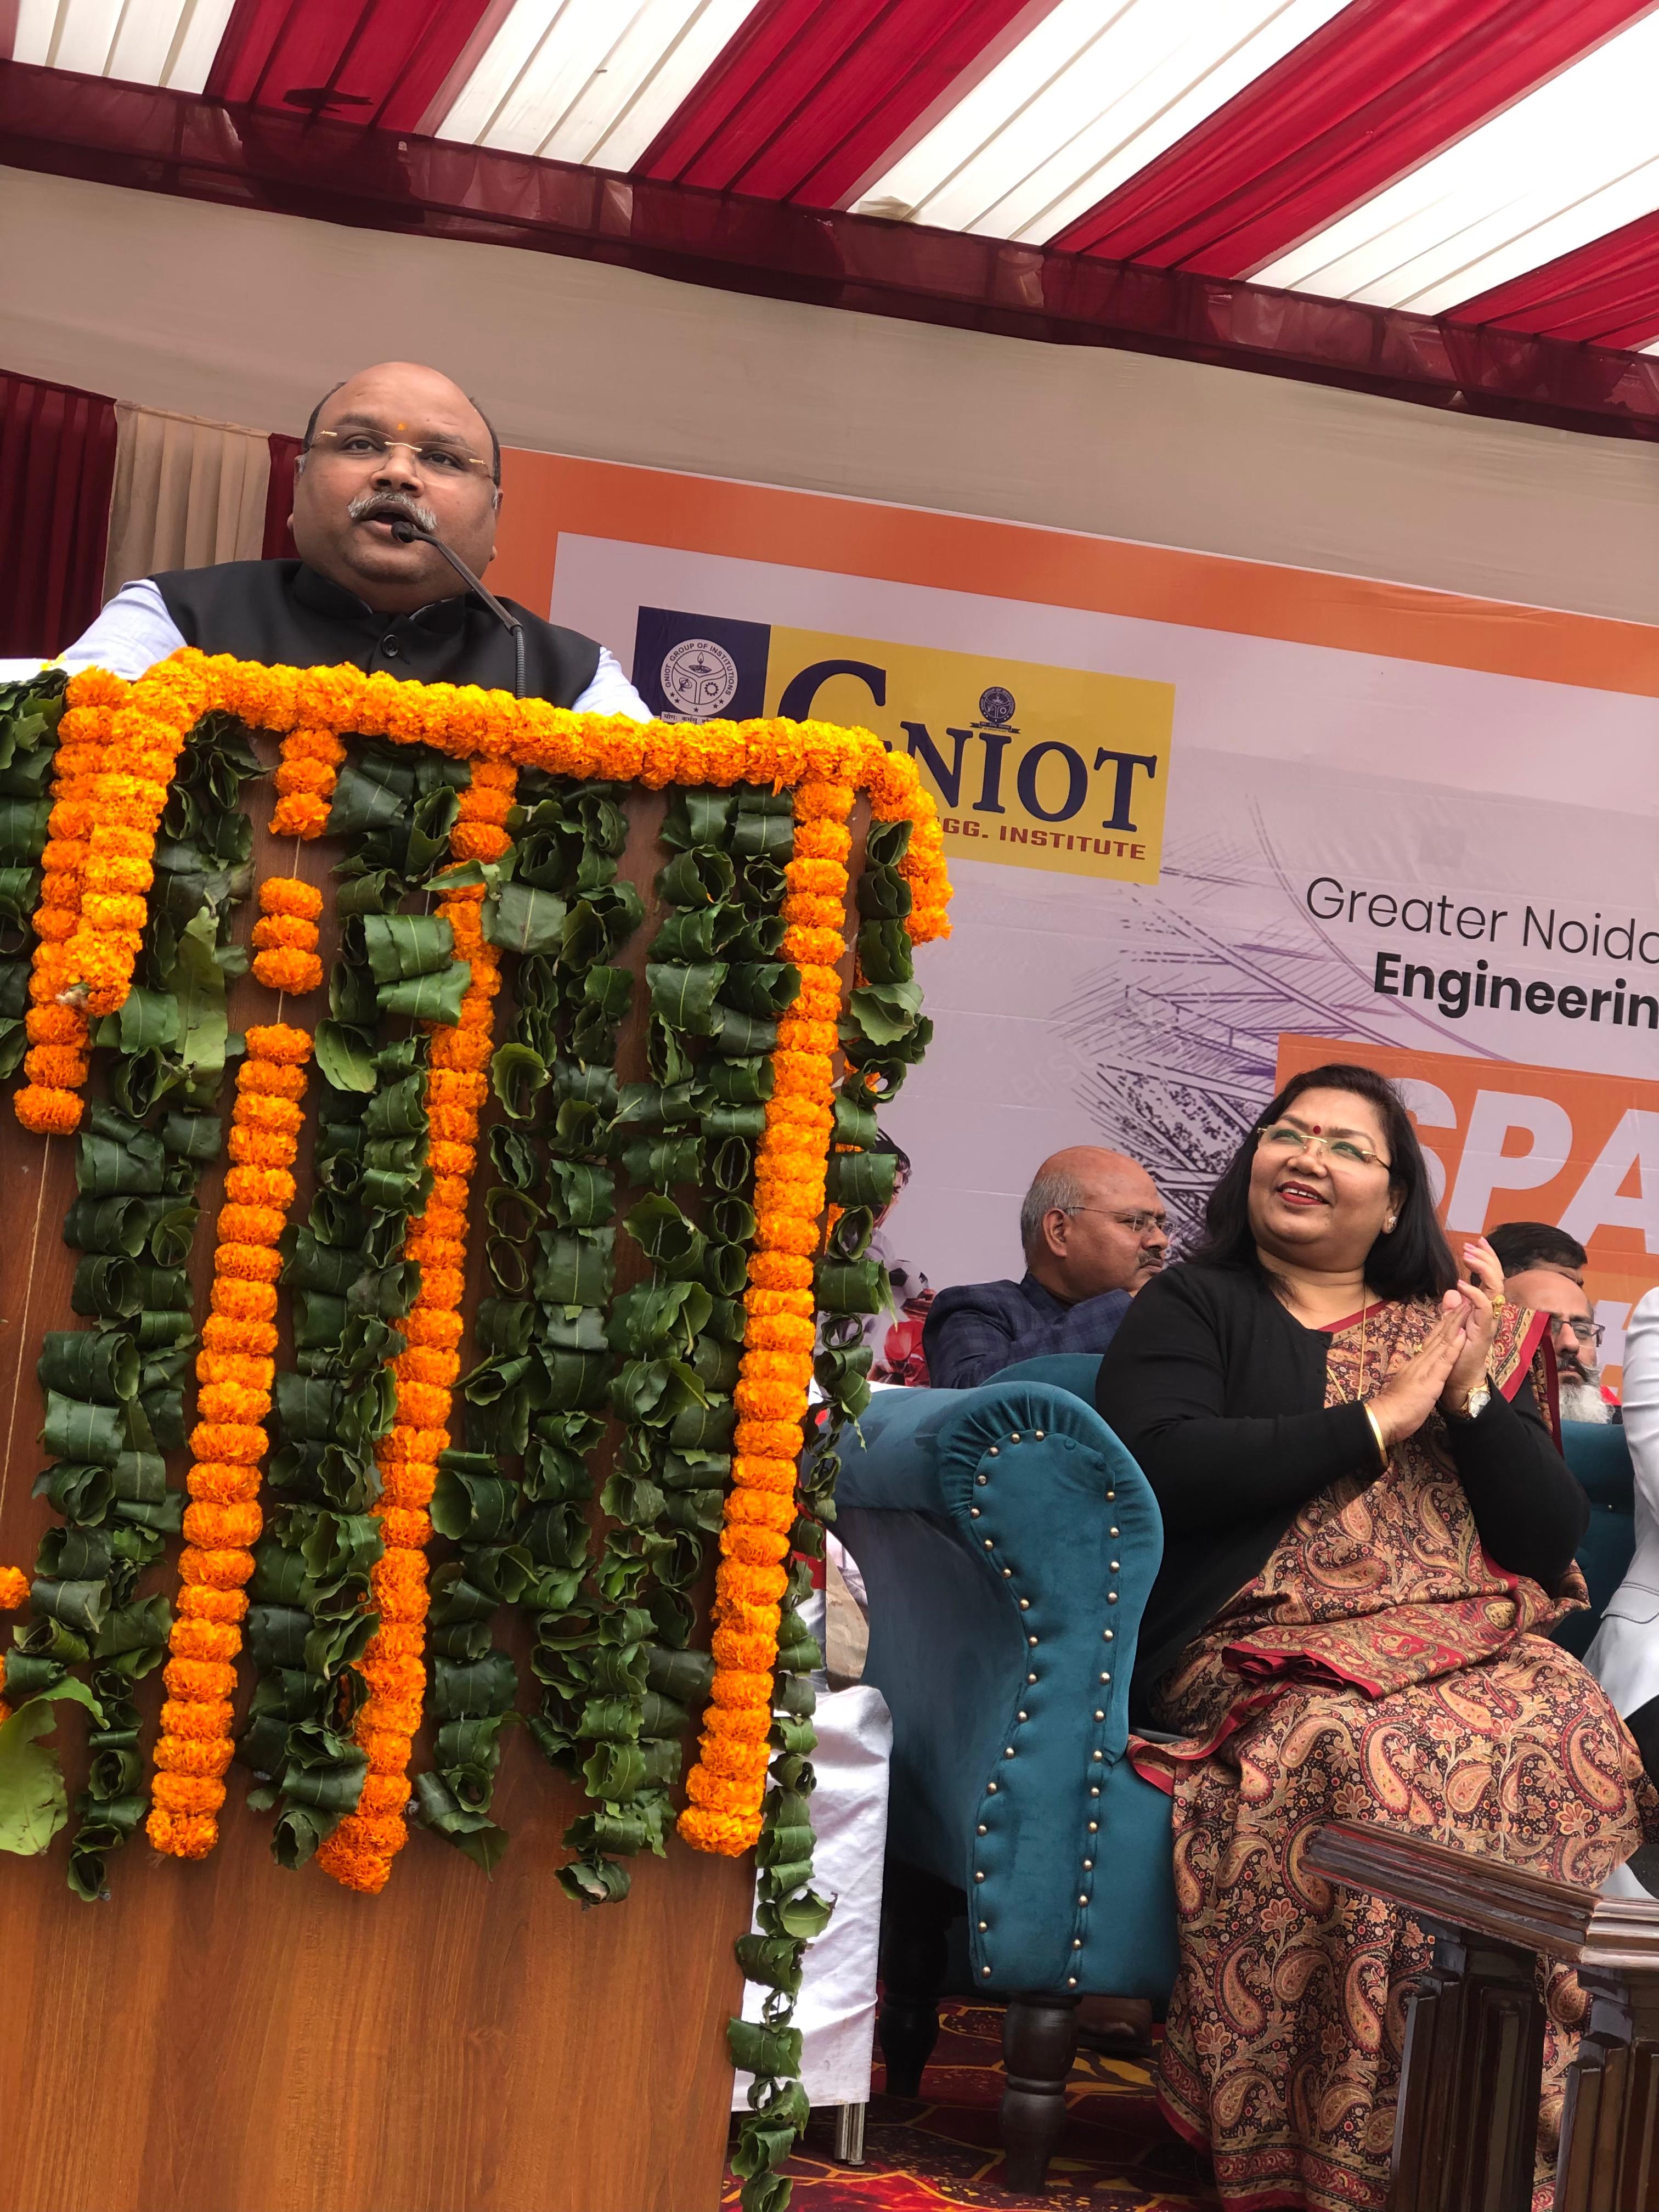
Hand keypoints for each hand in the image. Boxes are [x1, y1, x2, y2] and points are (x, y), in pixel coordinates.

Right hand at [1368, 1299, 1469, 1447]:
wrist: (1385, 1417)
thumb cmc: (1395, 1406)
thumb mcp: (1407, 1385)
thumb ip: (1414, 1374)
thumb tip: (1418, 1367)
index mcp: (1415, 1363)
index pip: (1432, 1340)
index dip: (1443, 1325)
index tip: (1454, 1311)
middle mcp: (1419, 1361)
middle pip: (1438, 1336)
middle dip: (1452, 1318)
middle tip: (1463, 1300)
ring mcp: (1424, 1369)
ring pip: (1442, 1342)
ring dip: (1455, 1324)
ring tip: (1466, 1308)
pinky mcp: (1430, 1380)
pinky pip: (1444, 1361)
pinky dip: (1453, 1346)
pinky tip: (1461, 1334)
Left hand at [1438, 1235, 1501, 1413]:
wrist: (1458, 1380)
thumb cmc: (1456, 1354)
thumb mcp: (1451, 1325)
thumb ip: (1453, 1308)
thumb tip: (1452, 1290)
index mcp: (1483, 1309)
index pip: (1490, 1278)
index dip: (1486, 1259)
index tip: (1477, 1243)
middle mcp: (1489, 1313)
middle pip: (1497, 1278)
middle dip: (1487, 1258)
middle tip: (1474, 1243)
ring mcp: (1488, 1321)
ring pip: (1495, 1289)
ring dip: (1483, 1270)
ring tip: (1469, 1256)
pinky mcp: (1483, 1332)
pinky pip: (1484, 1308)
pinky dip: (1474, 1294)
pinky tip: (1463, 1284)